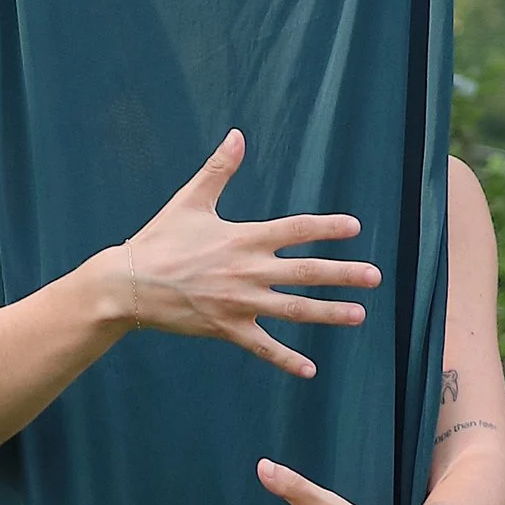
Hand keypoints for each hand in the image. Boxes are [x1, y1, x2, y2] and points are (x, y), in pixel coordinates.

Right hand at [114, 130, 378, 379]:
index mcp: (243, 238)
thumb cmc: (159, 240)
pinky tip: (310, 369)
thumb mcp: (190, 200)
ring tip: (359, 315)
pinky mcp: (227, 328)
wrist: (129, 283)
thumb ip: (219, 169)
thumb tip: (237, 135)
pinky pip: (263, 347)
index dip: (327, 228)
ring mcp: (240, 303)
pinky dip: (286, 360)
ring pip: (294, 310)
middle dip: (343, 274)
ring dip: (329, 313)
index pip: (296, 230)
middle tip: (375, 277)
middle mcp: (248, 270)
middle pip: (306, 272)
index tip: (354, 227)